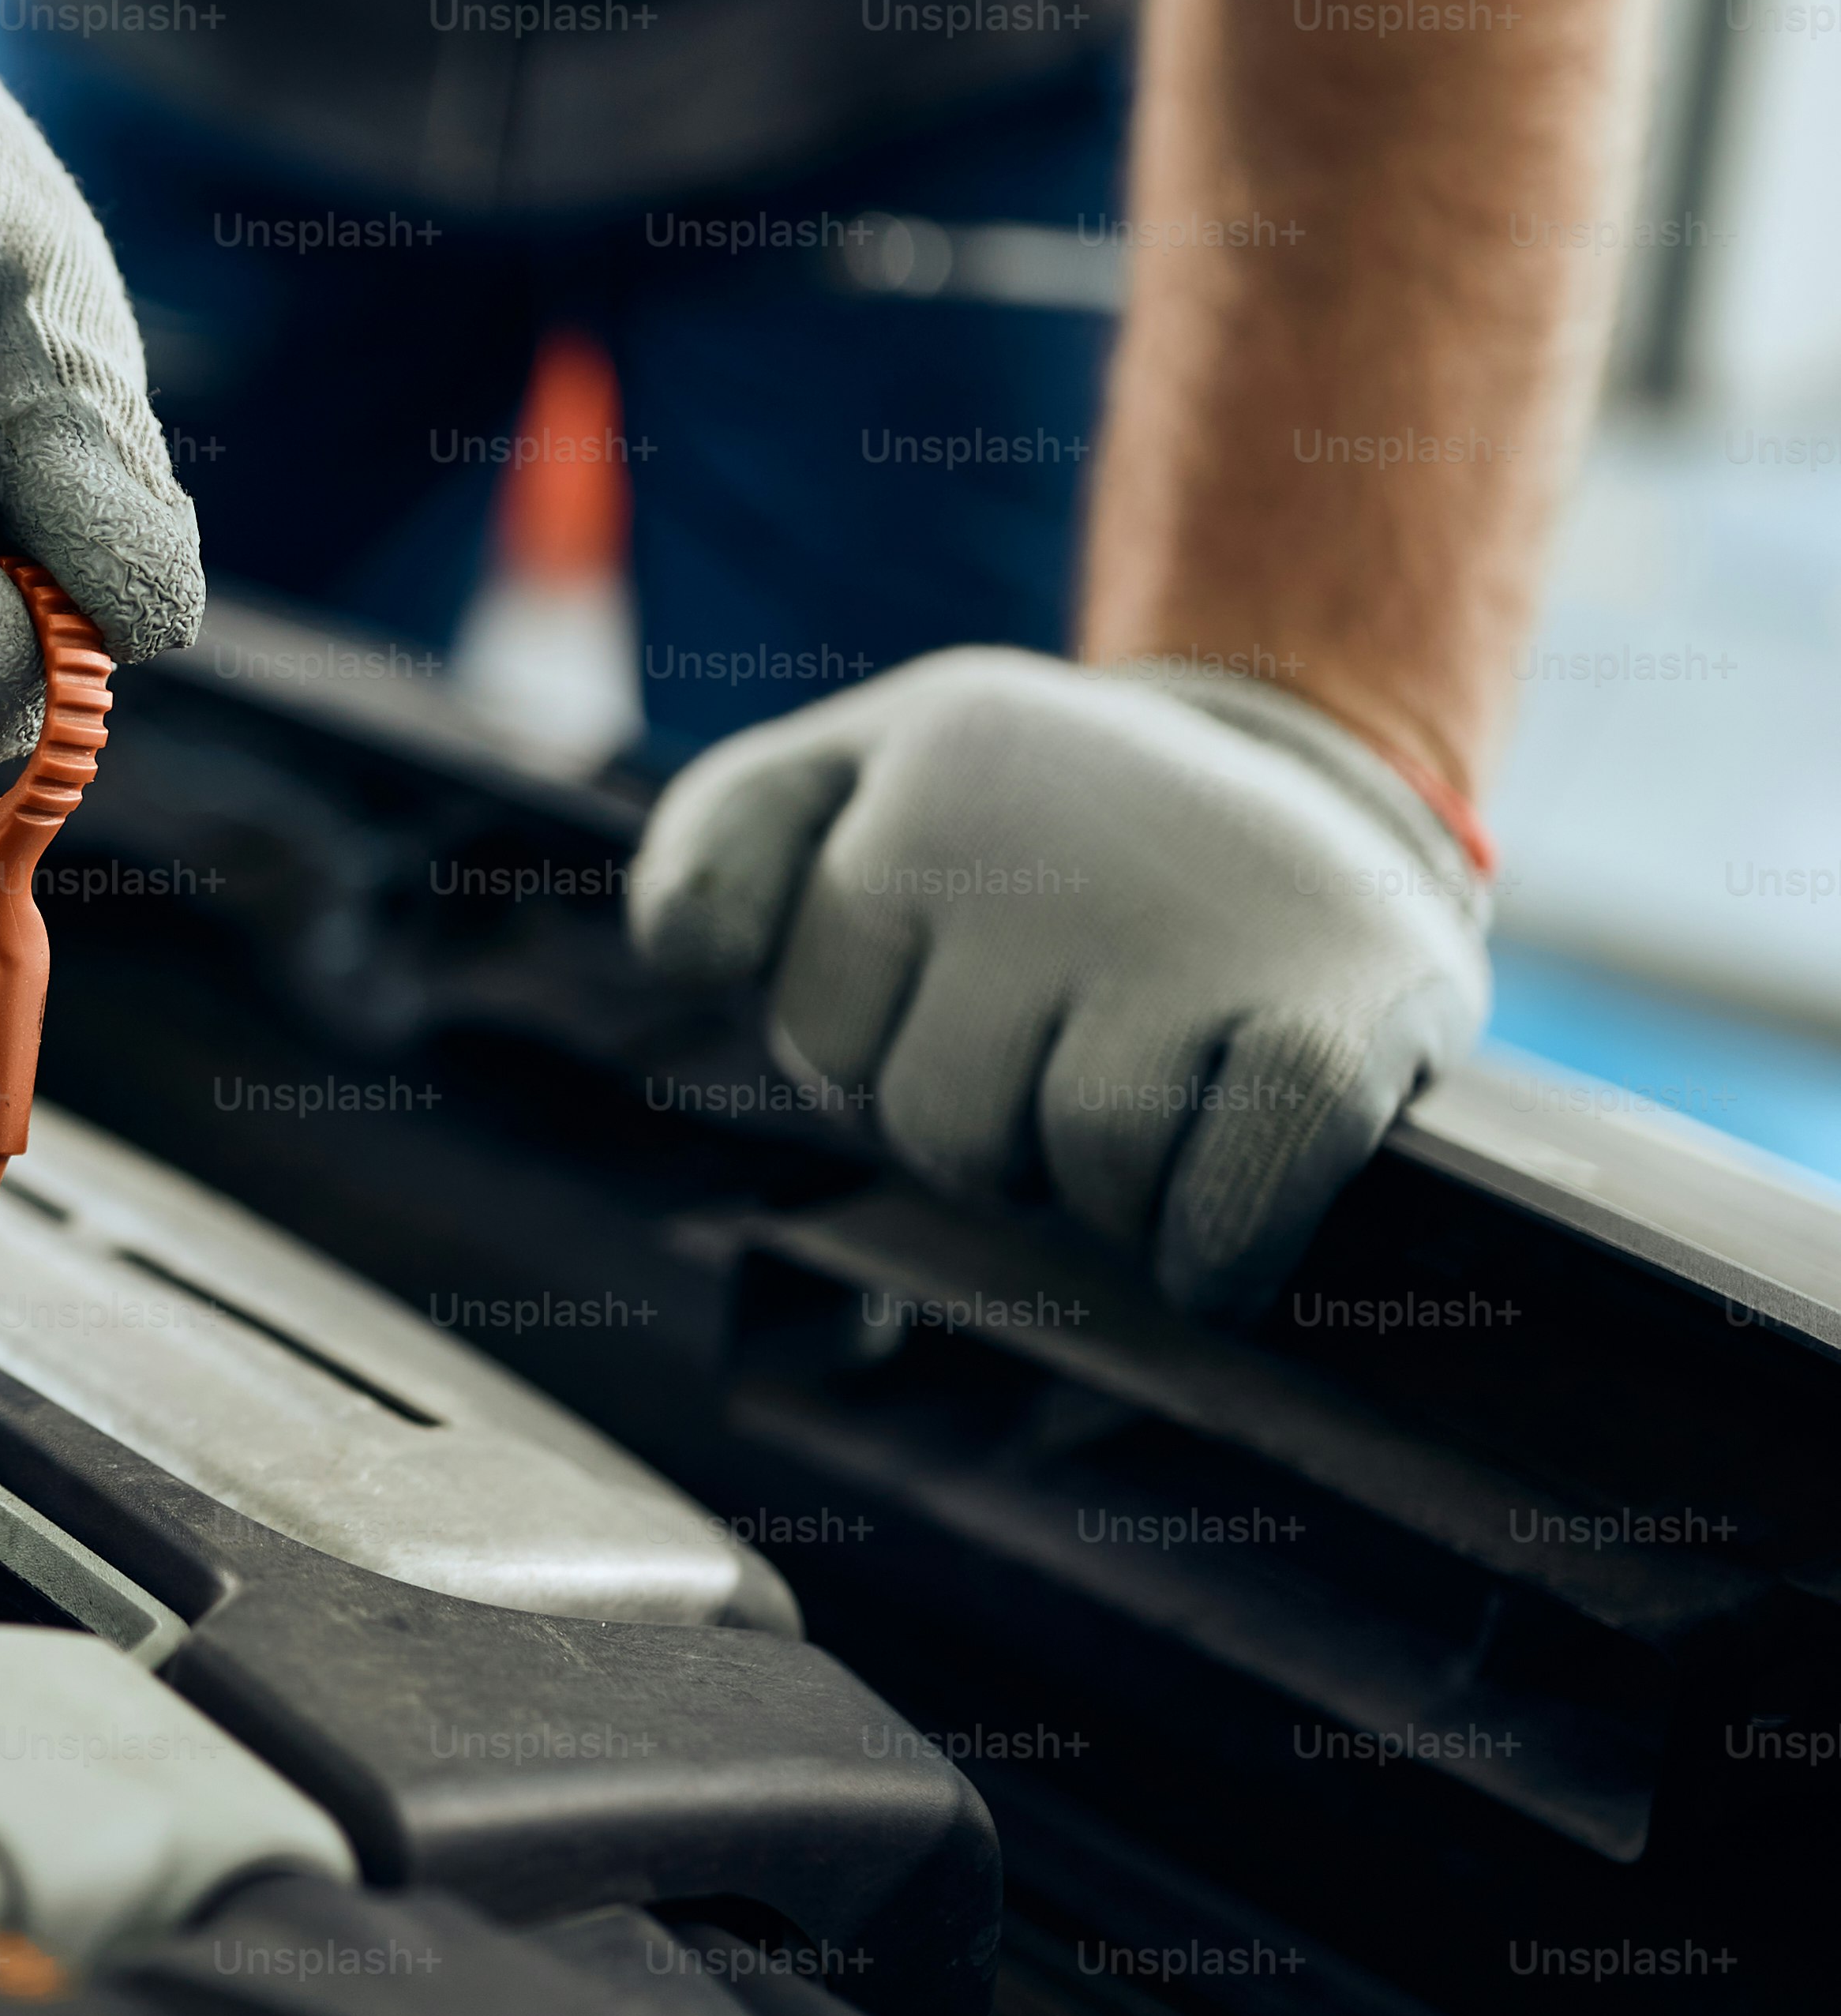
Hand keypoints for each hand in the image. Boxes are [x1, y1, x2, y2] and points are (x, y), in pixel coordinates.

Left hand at [627, 649, 1487, 1314]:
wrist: (1322, 784)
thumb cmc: (1046, 819)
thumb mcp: (864, 769)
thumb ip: (724, 845)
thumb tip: (684, 956)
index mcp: (937, 762)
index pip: (816, 1022)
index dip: (885, 1038)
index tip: (958, 975)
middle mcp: (1061, 833)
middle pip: (933, 1119)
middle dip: (994, 1121)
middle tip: (1074, 1039)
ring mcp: (1198, 931)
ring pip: (1072, 1172)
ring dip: (1105, 1184)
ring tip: (1159, 1080)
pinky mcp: (1331, 1026)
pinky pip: (1221, 1214)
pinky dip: (1217, 1253)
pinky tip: (1222, 1221)